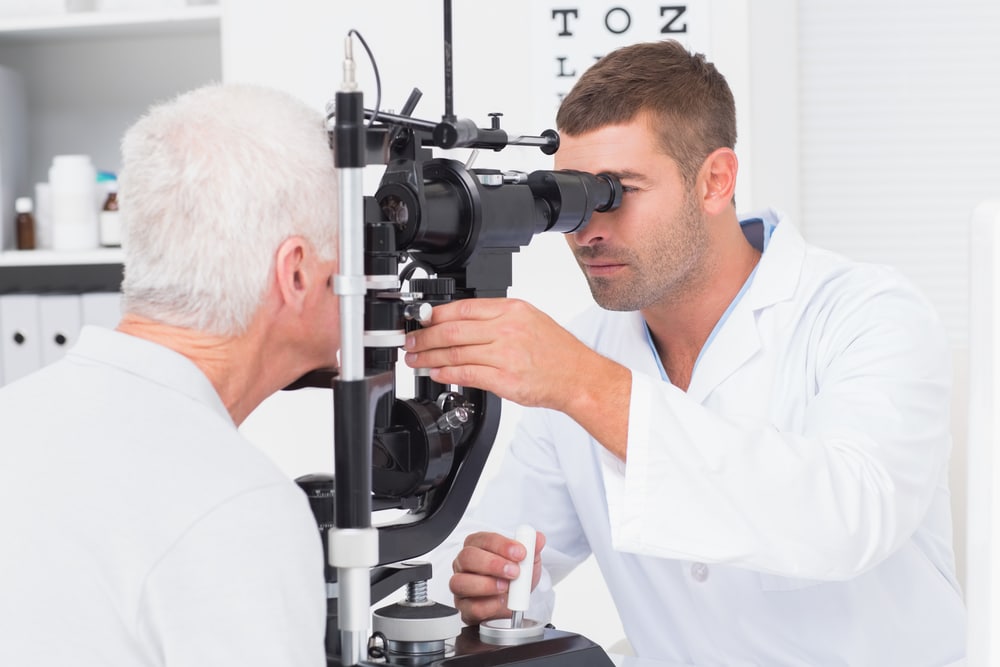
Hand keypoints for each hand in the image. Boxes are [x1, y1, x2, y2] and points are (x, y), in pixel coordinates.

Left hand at [403, 298, 589, 411]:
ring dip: (429, 357)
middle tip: (410, 341)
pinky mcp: (504, 379)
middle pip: (452, 330)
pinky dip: (447, 373)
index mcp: (512, 310)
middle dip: (424, 337)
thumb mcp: (529, 319)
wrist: (578, 377)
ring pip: (455, 353)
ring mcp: (505, 355)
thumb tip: (460, 321)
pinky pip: (467, 374)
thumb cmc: (556, 351)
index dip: (434, 314)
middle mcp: (507, 330)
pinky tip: (437, 373)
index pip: (463, 308)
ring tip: (416, 359)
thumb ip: (497, 318)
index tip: (420, 319)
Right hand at [449, 530, 545, 624]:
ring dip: (487, 585)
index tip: (520, 553)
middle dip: (493, 564)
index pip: (484, 539)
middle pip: (467, 557)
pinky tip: (502, 602)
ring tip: (507, 587)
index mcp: (478, 545)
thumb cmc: (514, 577)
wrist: (513, 602)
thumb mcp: (527, 561)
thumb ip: (532, 548)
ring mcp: (461, 585)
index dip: (502, 545)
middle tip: (514, 571)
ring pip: (461, 582)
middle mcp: (464, 563)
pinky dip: (489, 605)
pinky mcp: (464, 607)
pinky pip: (470, 607)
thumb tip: (538, 538)